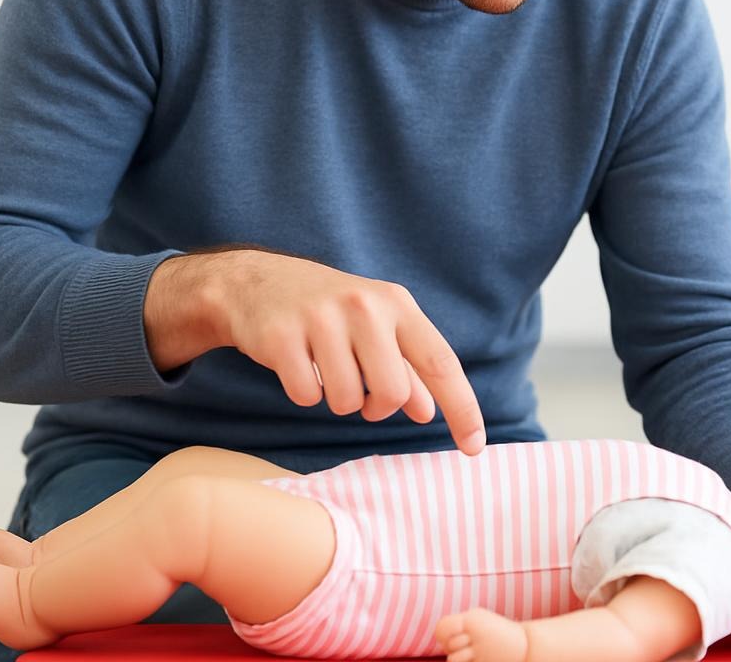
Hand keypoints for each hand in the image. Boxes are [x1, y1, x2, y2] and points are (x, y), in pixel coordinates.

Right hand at [146, 249, 485, 453]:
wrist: (255, 281)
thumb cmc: (329, 312)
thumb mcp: (375, 328)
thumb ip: (406, 368)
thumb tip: (427, 411)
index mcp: (396, 304)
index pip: (440, 362)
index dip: (462, 407)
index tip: (475, 448)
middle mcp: (364, 306)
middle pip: (391, 393)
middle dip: (376, 407)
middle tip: (361, 394)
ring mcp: (321, 318)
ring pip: (346, 401)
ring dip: (337, 400)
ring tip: (324, 371)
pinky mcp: (281, 335)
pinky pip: (305, 396)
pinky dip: (303, 393)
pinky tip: (296, 365)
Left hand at [435, 608, 527, 661]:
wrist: (525, 644)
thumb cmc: (497, 632)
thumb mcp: (480, 620)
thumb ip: (460, 625)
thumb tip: (440, 638)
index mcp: (472, 618)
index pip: (443, 627)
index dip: (443, 636)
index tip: (449, 639)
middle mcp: (476, 633)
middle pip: (449, 645)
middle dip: (454, 649)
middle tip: (467, 647)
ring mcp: (481, 650)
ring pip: (453, 659)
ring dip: (460, 660)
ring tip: (472, 655)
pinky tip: (479, 659)